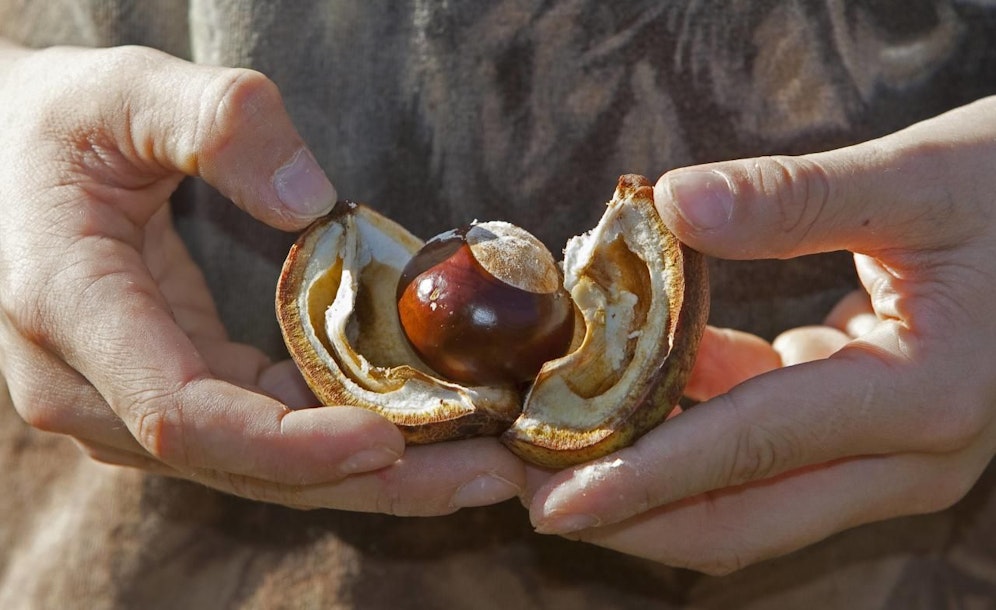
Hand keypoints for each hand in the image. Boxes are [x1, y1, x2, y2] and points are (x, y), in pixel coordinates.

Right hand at [0, 43, 521, 512]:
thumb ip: (214, 121)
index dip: (292, 442)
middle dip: (370, 482)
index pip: (185, 416)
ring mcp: (125, 402)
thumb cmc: (53, 123)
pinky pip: (256, 439)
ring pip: (256, 469)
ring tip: (476, 468)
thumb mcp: (121, 89)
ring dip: (369, 476)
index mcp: (71, 310)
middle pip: (241, 466)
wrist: (0, 159)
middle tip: (487, 477)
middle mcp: (89, 385)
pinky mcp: (163, 395)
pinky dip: (335, 442)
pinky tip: (414, 431)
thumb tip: (311, 200)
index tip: (391, 438)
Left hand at [524, 96, 995, 572]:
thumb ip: (795, 198)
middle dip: (629, 511)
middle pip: (742, 516)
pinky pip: (761, 452)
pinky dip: (690, 431)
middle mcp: (909, 457)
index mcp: (926, 399)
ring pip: (746, 499)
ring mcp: (890, 457)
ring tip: (551, 446)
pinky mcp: (868, 435)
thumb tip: (672, 202)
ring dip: (648, 478)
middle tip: (525, 488)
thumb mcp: (921, 180)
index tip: (555, 498)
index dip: (646, 477)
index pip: (754, 450)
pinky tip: (629, 387)